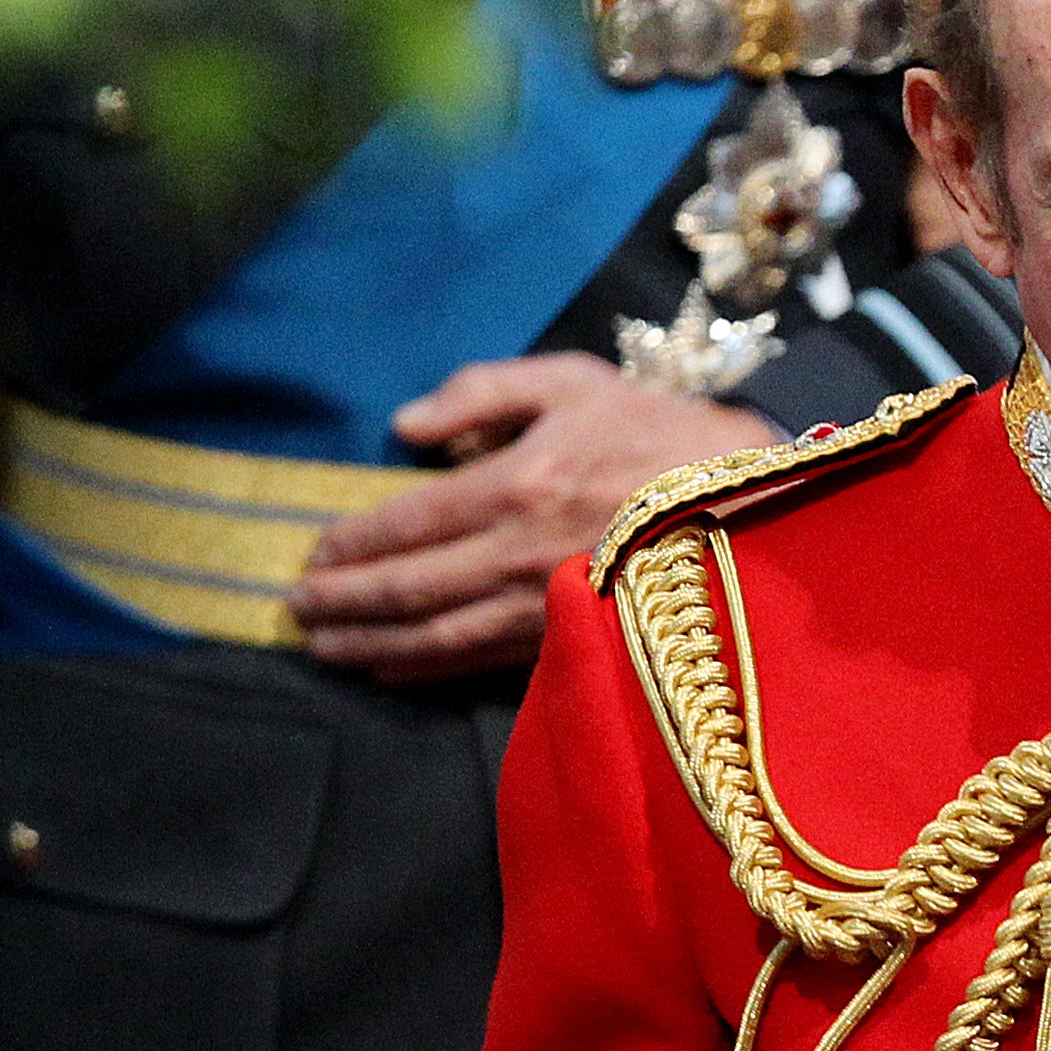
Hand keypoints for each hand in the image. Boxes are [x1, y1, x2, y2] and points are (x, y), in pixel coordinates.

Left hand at [293, 354, 775, 683]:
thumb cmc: (660, 431)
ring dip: (373, 646)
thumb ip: (481, 391)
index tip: (313, 552)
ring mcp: (548, 604)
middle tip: (295, 609)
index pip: (408, 522)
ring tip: (327, 649)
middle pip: (410, 589)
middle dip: (345, 602)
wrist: (755, 499)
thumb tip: (404, 428)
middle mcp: (521, 553)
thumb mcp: (573, 380)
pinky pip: (487, 662)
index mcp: (516, 483)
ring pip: (439, 636)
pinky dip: (431, 670)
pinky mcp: (576, 637)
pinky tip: (395, 671)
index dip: (353, 542)